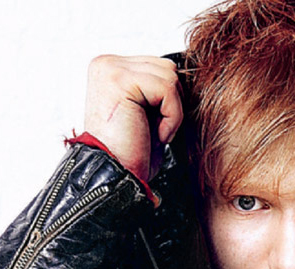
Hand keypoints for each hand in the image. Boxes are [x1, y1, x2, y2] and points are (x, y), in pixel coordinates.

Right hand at [84, 55, 182, 181]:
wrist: (116, 177)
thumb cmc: (132, 153)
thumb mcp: (148, 114)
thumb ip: (158, 90)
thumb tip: (187, 77)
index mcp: (112, 70)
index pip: (160, 68)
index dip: (168, 101)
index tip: (154, 127)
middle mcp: (107, 64)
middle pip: (167, 68)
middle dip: (171, 104)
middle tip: (155, 131)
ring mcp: (111, 69)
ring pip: (170, 76)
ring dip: (171, 112)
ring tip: (155, 133)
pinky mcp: (120, 80)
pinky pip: (168, 90)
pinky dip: (171, 118)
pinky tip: (157, 135)